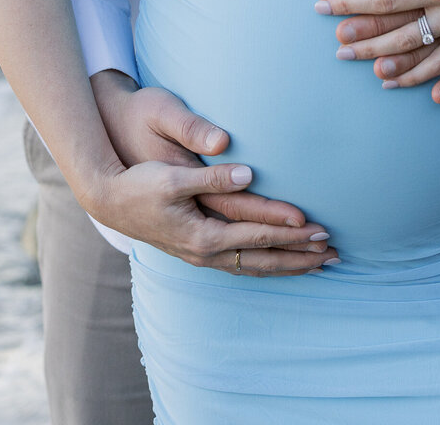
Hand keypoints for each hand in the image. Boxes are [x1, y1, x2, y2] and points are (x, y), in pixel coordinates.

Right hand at [88, 73, 337, 272]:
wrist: (105, 196)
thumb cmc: (138, 182)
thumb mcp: (172, 175)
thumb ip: (210, 176)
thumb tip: (248, 173)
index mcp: (202, 235)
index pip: (256, 234)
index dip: (288, 231)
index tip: (318, 227)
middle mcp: (204, 251)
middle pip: (262, 259)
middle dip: (299, 257)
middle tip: (334, 253)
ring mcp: (200, 254)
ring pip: (253, 265)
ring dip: (287, 264)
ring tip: (319, 263)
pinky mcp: (196, 248)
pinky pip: (240, 263)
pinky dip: (265, 263)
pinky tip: (278, 261)